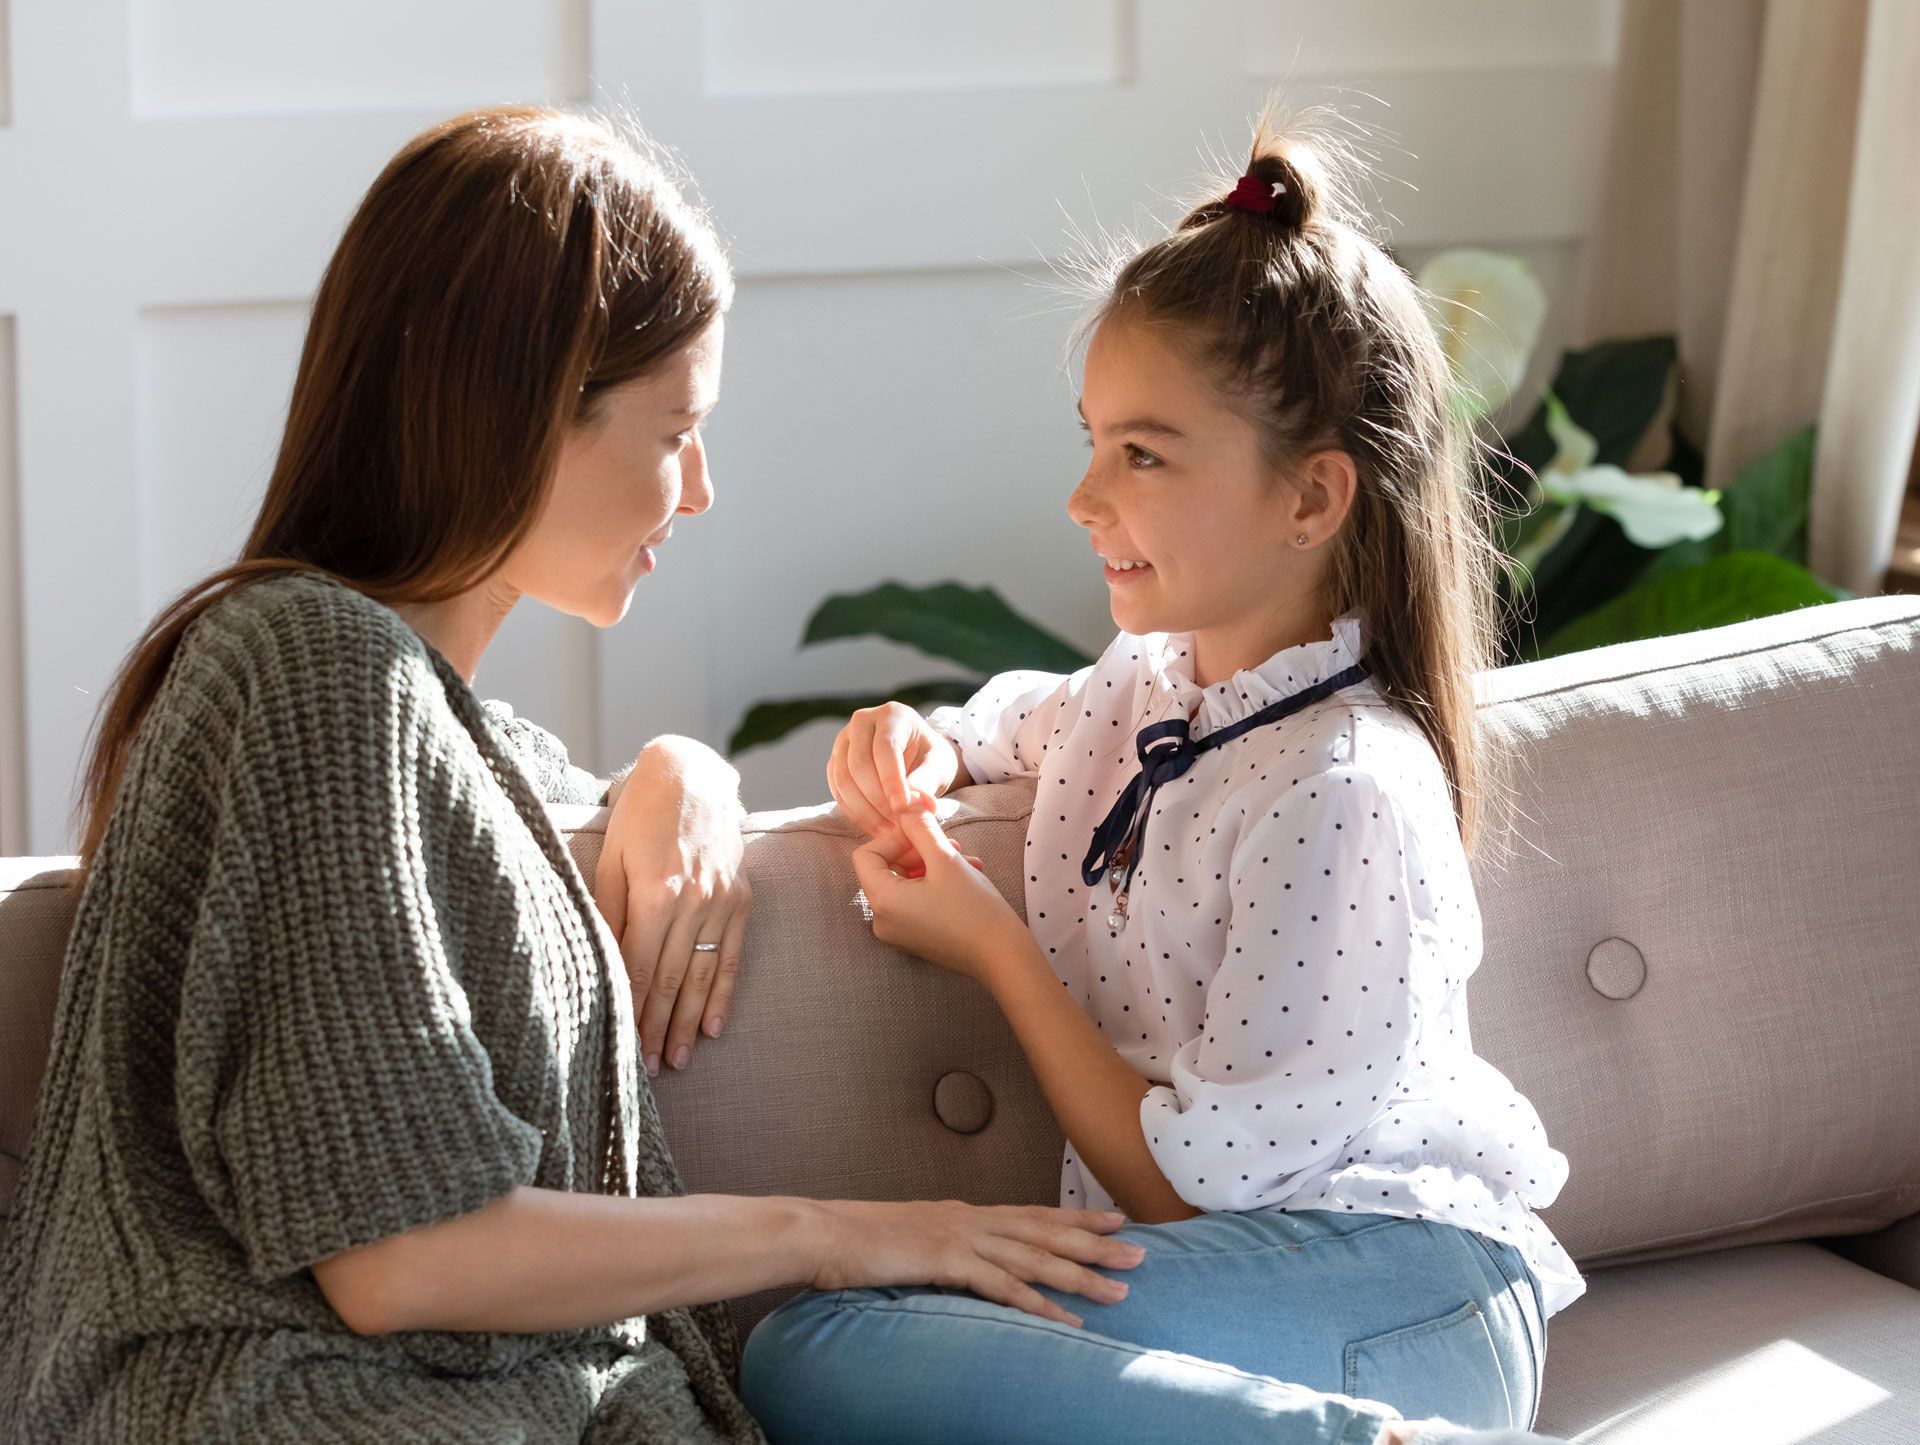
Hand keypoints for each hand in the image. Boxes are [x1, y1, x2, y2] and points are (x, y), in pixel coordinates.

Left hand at [593, 737, 749, 1075]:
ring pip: (703, 973)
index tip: (619, 1046)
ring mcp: (723, 899)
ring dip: (688, 1021)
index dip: (630, 1010)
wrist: (692, 773)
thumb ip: (608, 910)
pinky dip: (723, 993)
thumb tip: (601, 963)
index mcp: (656, 891)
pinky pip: (732, 954)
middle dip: (657, 1027)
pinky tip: (713, 1027)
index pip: (640, 966)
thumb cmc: (639, 813)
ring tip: (674, 1059)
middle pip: (672, 978)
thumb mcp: (612, 856)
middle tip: (646, 1069)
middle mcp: (695, 899)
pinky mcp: (741, 897)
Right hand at [807, 1198, 1143, 1327]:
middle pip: (1046, 1232)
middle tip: (1141, 1253)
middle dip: (1096, 1244)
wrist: (822, 1233)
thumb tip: (962, 1262)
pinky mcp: (947, 1260)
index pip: (1032, 1214)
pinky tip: (1067, 1320)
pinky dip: (1039, 1304)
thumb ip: (943, 1247)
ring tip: (1120, 1290)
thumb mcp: (911, 1238)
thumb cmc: (857, 1241)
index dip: (1076, 1218)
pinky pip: (1002, 1287)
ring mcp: (960, 1236)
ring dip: (1081, 1276)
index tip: (1115, 1221)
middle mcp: (971, 1218)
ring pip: (1035, 1258)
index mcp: (964, 1212)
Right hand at [828, 702, 963, 851]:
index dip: (891, 781)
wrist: (917, 759)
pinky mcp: (835, 762)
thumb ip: (929, 780)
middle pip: (859, 764)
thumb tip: (916, 802)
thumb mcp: (940, 766)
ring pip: (843, 779)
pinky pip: (837, 790)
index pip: (885, 748)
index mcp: (892, 715)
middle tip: (897, 825)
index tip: (902, 809)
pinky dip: (854, 812)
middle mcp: (862, 722)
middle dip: (877, 800)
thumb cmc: (931, 759)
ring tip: (888, 831)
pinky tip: (874, 827)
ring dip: (864, 810)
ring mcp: (844, 742)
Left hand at [850, 803, 1023, 981]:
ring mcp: (898, 932)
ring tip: (965, 859)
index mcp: (882, 901)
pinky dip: (936, 884)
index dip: (894, 838)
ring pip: (905, 883)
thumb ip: (920, 827)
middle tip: (949, 843)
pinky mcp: (916, 938)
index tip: (924, 834)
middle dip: (918, 850)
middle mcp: (882, 921)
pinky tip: (968, 876)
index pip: (866, 855)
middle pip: (886, 869)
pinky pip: (916, 901)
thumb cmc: (974, 909)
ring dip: (933, 864)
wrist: (1003, 956)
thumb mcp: (945, 857)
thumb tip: (905, 804)